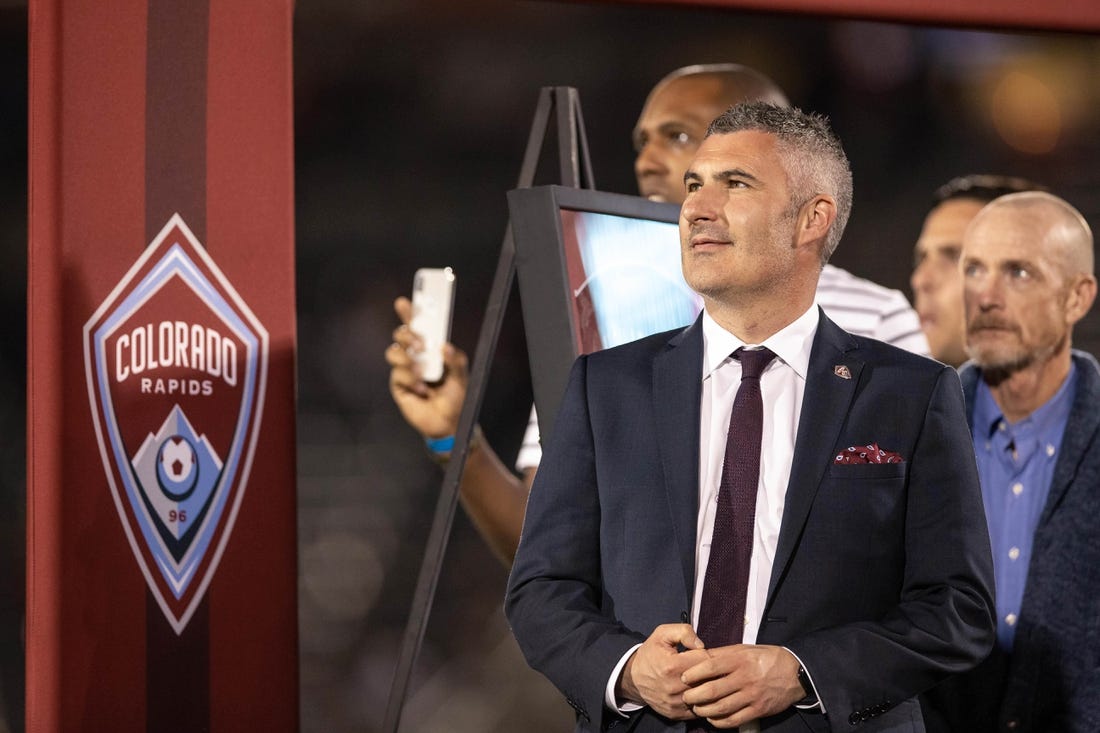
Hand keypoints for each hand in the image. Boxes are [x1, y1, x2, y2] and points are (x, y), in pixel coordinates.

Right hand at [385, 296, 467, 438]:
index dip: (410, 313)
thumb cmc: (456, 398)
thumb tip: (445, 347)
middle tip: (420, 344)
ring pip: (393, 351)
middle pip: (401, 334)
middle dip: (408, 335)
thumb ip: (456, 361)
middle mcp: (416, 356)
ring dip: (406, 358)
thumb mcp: (461, 377)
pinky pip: (397, 374)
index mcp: (432, 349)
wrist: (448, 423)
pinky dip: (411, 380)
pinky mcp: (399, 384)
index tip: (405, 302)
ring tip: (420, 371)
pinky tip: (422, 390)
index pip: (419, 326)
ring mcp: (405, 369)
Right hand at [617, 624, 707, 719]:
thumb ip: (684, 633)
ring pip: (706, 698)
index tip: (703, 654)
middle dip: (712, 673)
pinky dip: (701, 702)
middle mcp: (674, 687)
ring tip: (704, 679)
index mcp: (672, 665)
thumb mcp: (663, 634)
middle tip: (707, 667)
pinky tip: (697, 692)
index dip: (708, 655)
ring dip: (708, 688)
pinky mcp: (675, 714)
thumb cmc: (651, 653)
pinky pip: (698, 709)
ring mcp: (675, 703)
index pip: (706, 661)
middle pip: (709, 681)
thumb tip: (702, 645)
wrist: (633, 677)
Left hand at [680, 644, 804, 727]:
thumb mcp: (744, 649)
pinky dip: (720, 721)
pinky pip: (735, 719)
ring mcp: (752, 696)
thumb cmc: (766, 658)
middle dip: (694, 696)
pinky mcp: (758, 710)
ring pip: (722, 707)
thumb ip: (722, 653)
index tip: (683, 677)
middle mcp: (745, 678)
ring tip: (696, 708)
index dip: (693, 673)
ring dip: (704, 710)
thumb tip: (699, 656)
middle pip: (713, 690)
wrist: (795, 673)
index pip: (710, 667)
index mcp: (740, 660)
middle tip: (685, 697)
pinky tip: (712, 718)